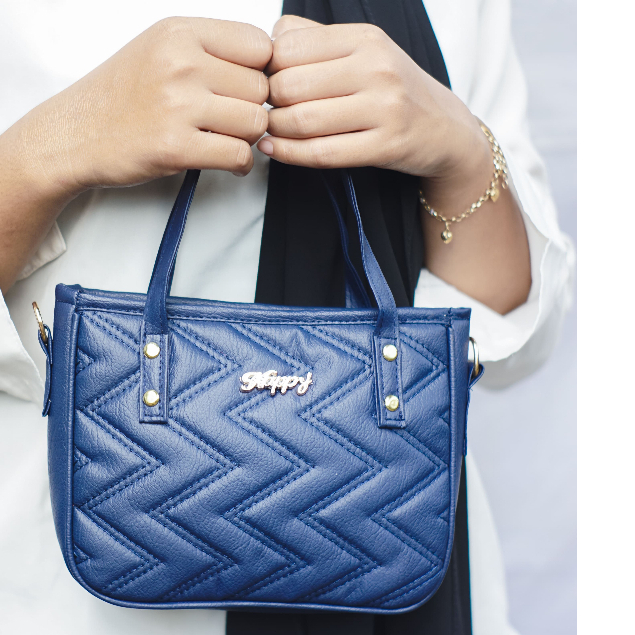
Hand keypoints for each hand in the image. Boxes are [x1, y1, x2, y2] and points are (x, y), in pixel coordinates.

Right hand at [13, 17, 271, 195]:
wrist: (75, 134)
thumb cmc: (122, 94)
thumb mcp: (161, 49)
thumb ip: (210, 50)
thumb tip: (266, 64)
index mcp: (180, 33)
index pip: (259, 46)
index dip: (260, 71)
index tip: (245, 87)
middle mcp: (180, 64)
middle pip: (260, 88)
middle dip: (252, 108)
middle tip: (232, 120)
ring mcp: (178, 106)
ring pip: (255, 122)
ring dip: (247, 138)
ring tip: (226, 138)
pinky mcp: (176, 147)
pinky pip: (238, 155)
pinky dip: (239, 164)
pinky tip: (226, 161)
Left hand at [258, 16, 489, 181]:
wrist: (446, 130)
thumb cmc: (396, 91)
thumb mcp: (365, 52)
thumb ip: (317, 41)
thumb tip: (268, 44)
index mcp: (365, 39)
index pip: (289, 47)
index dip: (267, 68)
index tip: (269, 82)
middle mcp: (376, 68)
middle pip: (290, 84)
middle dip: (269, 101)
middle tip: (270, 110)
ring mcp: (384, 108)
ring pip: (303, 120)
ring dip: (275, 129)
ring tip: (271, 129)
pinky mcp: (386, 146)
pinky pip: (322, 153)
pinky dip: (289, 153)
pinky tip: (273, 149)